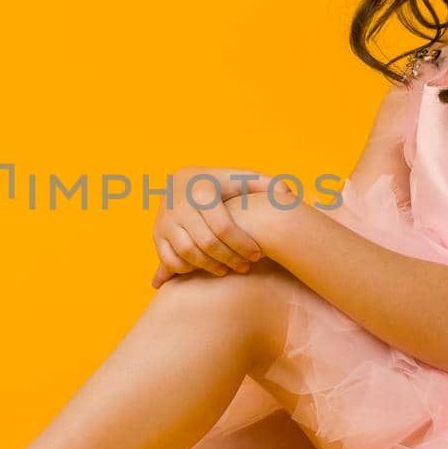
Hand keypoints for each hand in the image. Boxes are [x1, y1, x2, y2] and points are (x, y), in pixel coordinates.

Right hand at [151, 177, 297, 288]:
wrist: (182, 181)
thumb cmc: (221, 184)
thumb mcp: (243, 179)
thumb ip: (268, 185)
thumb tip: (290, 196)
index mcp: (202, 190)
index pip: (224, 227)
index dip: (243, 245)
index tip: (258, 255)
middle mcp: (180, 205)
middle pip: (206, 243)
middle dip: (230, 259)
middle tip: (245, 267)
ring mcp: (165, 220)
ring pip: (187, 253)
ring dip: (209, 266)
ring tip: (227, 270)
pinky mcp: (157, 234)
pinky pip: (169, 258)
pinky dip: (186, 268)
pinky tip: (204, 268)